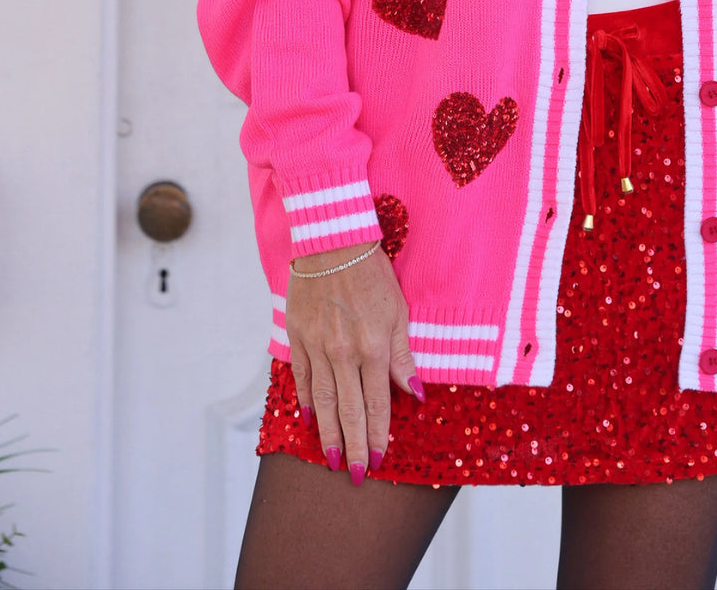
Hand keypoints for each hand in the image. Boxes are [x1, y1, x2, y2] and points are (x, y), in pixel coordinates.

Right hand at [285, 242, 422, 481]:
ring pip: (323, 401)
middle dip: (353, 445)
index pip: (376, 403)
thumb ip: (403, 356)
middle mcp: (344, 353)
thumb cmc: (371, 272)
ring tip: (332, 459)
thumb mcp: (398, 311)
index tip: (378, 460)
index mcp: (373, 347)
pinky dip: (306, 400)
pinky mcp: (298, 336)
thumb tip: (418, 393)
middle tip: (355, 475)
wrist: (332, 241)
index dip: (377, 435)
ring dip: (328, 433)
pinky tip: (309, 419)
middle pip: (348, 410)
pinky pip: (303, 377)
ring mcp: (318, 346)